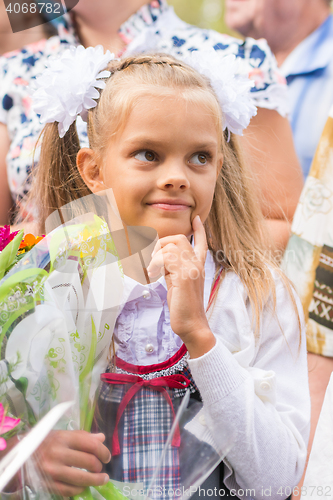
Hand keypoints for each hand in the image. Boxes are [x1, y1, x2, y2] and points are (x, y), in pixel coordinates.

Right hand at [34, 430, 110, 496]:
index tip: (106, 457)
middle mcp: (58, 454)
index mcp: (63, 438)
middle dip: (99, 467)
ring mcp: (52, 471)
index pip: (91, 444)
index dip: (103, 451)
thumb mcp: (62, 434)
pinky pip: (70, 490)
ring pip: (82, 479)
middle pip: (89, 462)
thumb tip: (101, 438)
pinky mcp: (48, 485)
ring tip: (101, 479)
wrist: (20, 455)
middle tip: (101, 468)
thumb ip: (82, 436)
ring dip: (95, 480)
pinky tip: (83, 486)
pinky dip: (80, 489)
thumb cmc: (44, 443)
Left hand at [147, 216, 215, 357]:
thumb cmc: (184, 308)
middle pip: (179, 239)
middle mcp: (198, 264)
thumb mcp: (178, 284)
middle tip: (153, 261)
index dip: (199, 230)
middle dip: (161, 244)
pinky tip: (153, 275)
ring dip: (155, 256)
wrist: (192, 325)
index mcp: (199, 266)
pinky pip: (166, 257)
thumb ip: (173, 270)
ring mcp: (193, 269)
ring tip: (152, 271)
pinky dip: (155, 264)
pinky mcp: (185, 276)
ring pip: (171, 246)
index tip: (197, 219)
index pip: (202, 243)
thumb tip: (160, 259)